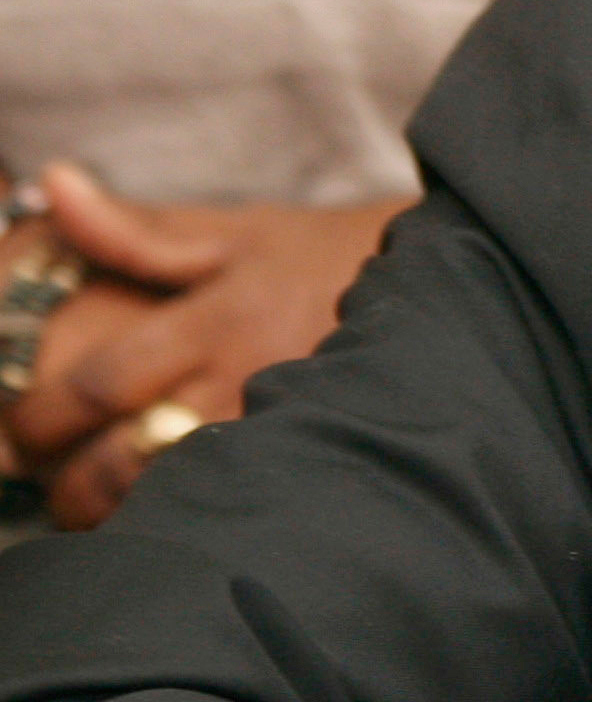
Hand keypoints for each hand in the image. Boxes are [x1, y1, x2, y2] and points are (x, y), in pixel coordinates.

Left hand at [2, 163, 405, 525]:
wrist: (439, 285)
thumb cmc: (322, 257)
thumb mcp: (235, 231)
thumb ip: (137, 226)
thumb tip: (55, 182)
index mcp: (217, 319)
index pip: (104, 384)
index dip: (44, 416)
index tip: (18, 430)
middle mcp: (246, 380)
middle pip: (129, 457)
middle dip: (70, 482)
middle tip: (45, 482)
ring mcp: (282, 426)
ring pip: (177, 495)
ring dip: (121, 511)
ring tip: (93, 509)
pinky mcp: (314, 454)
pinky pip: (231, 503)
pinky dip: (186, 518)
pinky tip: (167, 518)